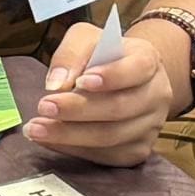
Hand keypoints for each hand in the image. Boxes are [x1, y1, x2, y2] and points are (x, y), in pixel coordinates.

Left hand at [29, 15, 184, 163]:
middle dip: (78, 109)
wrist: (125, 79)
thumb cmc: (103, 56)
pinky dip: (75, 150)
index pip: (136, 69)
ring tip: (37, 129)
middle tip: (43, 107)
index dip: (111, 77)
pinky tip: (51, 141)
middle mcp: (157, 94)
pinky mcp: (138, 150)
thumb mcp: (86, 39)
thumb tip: (56, 83)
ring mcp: (151, 126)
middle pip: (120, 107)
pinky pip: (107, 156)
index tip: (80, 82)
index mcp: (149, 60)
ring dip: (70, 135)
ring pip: (111, 137)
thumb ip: (72, 53)